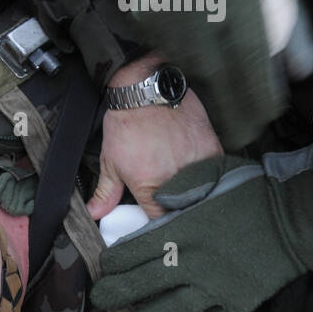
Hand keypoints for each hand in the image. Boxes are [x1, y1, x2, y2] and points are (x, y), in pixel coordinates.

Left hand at [87, 53, 222, 220]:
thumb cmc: (127, 122)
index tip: (161, 216)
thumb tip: (95, 214)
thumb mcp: (110, 160)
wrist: (145, 88)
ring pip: (204, 192)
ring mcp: (197, 164)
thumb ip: (106, 192)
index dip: (161, 223)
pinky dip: (211, 175)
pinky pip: (217, 172)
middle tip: (175, 201)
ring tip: (189, 186)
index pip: (161, 221)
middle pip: (185, 210)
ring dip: (198, 193)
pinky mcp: (211, 149)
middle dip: (180, 209)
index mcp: (149, 188)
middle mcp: (175, 180)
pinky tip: (202, 171)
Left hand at [89, 149, 312, 311]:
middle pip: (144, 284)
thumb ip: (182, 185)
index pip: (137, 249)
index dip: (116, 262)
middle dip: (117, 294)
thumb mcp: (213, 172)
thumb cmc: (256, 189)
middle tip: (101, 300)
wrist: (299, 215)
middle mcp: (192, 261)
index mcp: (184, 228)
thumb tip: (160, 199)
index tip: (105, 268)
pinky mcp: (238, 302)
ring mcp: (215, 286)